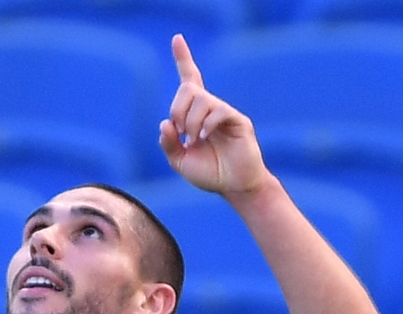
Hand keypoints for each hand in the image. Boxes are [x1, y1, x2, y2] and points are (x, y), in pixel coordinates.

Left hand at [159, 35, 266, 195]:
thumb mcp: (179, 161)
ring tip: (193, 140)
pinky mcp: (238, 121)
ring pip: (201, 100)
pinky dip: (206, 124)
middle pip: (188, 89)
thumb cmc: (209, 173)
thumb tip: (165, 123)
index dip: (183, 58)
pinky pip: (218, 111)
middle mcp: (210, 108)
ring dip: (190, 121)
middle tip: (180, 132)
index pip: (190, 79)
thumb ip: (168, 143)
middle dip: (177, 109)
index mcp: (195, 114)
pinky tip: (204, 137)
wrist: (233, 187)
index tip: (176, 38)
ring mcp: (225, 113)